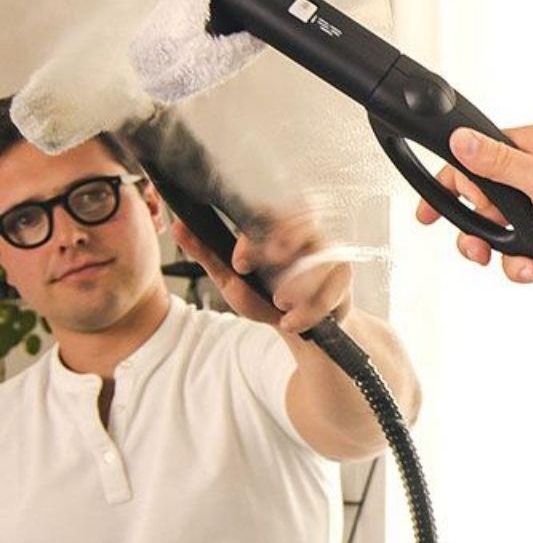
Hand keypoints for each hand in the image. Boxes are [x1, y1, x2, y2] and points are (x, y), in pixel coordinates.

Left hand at [172, 208, 352, 334]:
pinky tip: (293, 322)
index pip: (269, 214)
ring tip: (281, 305)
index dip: (255, 237)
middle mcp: (304, 234)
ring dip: (301, 284)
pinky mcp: (343, 276)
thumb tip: (179, 228)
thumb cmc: (265, 297)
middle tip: (270, 266)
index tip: (240, 264)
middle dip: (286, 242)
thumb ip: (208, 254)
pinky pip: (334, 285)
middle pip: (304, 220)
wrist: (298, 327)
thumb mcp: (231, 279)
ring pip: (321, 256)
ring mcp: (328, 253)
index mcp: (275, 229)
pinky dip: (313, 308)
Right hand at [413, 125, 532, 284]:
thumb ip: (497, 163)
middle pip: (476, 204)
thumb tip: (460, 140)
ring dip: (499, 253)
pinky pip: (516, 254)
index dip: (448, 187)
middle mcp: (529, 177)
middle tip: (477, 242)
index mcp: (526, 150)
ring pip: (494, 235)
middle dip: (474, 230)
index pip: (470, 161)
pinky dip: (521, 265)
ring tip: (513, 259)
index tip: (429, 209)